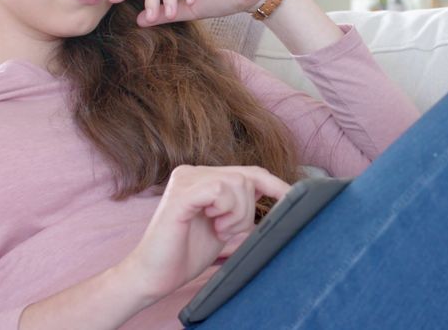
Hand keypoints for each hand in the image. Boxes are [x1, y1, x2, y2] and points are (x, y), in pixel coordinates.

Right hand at [124, 165, 290, 301]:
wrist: (154, 276)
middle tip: (227, 230)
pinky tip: (212, 225)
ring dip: (236, 214)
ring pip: (237, 183)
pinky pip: (219, 190)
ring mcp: (185, 180)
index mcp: (202, 177)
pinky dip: (224, 210)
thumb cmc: (186, 253)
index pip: (247, 172)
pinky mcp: (180, 194)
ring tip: (217, 229)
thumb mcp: (223, 224)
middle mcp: (192, 172)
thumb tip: (276, 194)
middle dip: (247, 210)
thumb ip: (241, 206)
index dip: (274, 184)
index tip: (293, 197)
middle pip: (247, 177)